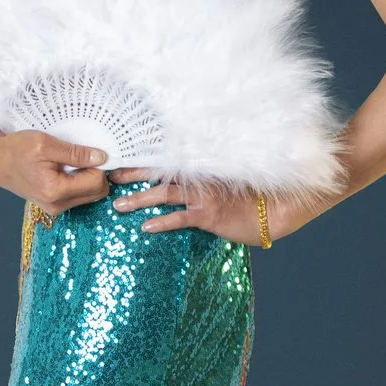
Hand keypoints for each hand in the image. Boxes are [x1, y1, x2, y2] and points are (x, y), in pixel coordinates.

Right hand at [0, 116, 111, 223]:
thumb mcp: (46, 144)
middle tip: (86, 155)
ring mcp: (55, 208)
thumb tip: (101, 158)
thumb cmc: (16, 149)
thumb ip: (75, 153)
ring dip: (88, 178)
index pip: (97, 183)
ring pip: (90, 195)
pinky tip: (68, 169)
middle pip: (97, 193)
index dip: (100, 166)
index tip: (94, 151)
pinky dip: (79, 182)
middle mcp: (57, 205)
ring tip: (74, 161)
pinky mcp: (54, 205)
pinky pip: (78, 195)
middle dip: (97, 173)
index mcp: (56, 191)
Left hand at [105, 167, 331, 246]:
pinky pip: (180, 218)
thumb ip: (207, 178)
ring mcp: (204, 196)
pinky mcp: (209, 214)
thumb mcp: (228, 182)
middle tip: (108, 175)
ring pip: (163, 194)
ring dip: (139, 198)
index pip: (167, 160)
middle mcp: (200, 178)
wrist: (278, 208)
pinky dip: (162, 222)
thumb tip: (185, 181)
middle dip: (132, 173)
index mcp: (202, 168)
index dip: (144, 159)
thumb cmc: (253, 197)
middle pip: (159, 172)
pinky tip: (146, 227)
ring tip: (118, 204)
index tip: (123, 158)